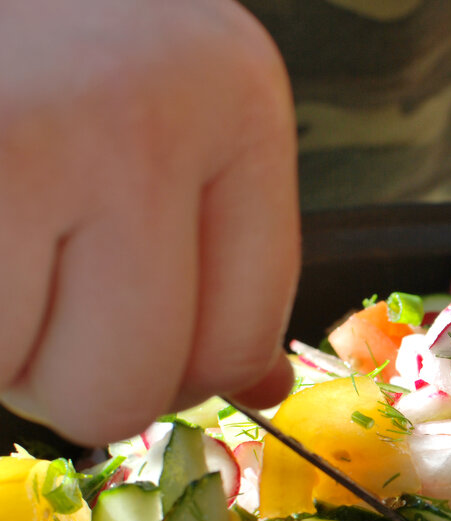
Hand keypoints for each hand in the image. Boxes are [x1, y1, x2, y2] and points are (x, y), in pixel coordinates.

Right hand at [0, 0, 300, 444]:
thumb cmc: (38, 32)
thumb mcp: (154, 102)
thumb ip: (214, 246)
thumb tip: (261, 390)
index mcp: (231, 95)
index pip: (236, 341)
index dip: (161, 364)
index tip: (105, 305)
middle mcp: (147, 113)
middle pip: (127, 389)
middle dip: (59, 366)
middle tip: (22, 257)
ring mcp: (30, 136)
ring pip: (27, 385)